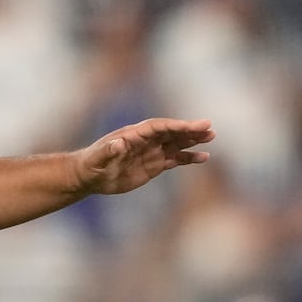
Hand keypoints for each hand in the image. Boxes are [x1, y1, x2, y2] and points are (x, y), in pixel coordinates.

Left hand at [75, 117, 213, 194]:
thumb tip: (119, 143)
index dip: (176, 126)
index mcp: (134, 134)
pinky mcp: (154, 165)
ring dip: (193, 140)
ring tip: (212, 137)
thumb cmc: (91, 165)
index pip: (159, 127)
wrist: (90, 175)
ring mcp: (151, 152)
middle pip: (171, 132)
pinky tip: (203, 157)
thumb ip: (109, 150)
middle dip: (190, 130)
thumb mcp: (98, 158)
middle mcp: (146, 140)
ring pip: (176, 143)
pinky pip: (175, 159)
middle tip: (210, 128)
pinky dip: (189, 157)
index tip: (193, 126)